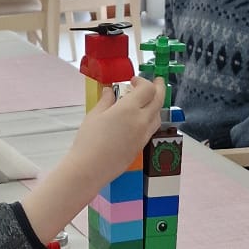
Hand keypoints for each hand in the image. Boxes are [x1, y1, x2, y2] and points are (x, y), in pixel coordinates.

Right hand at [20, 78, 167, 244]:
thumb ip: (106, 100)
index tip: (133, 80)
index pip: (147, 89)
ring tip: (148, 101)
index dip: (143, 81)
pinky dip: (150, 118)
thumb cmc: (89, 140)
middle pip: (159, 100)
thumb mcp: (95, 115)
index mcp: (129, 109)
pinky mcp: (141, 146)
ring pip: (158, 115)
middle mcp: (141, 121)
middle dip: (159, 88)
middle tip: (157, 81)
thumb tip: (111, 91)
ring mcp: (143, 135)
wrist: (90, 168)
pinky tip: (140, 118)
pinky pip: (151, 128)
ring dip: (156, 105)